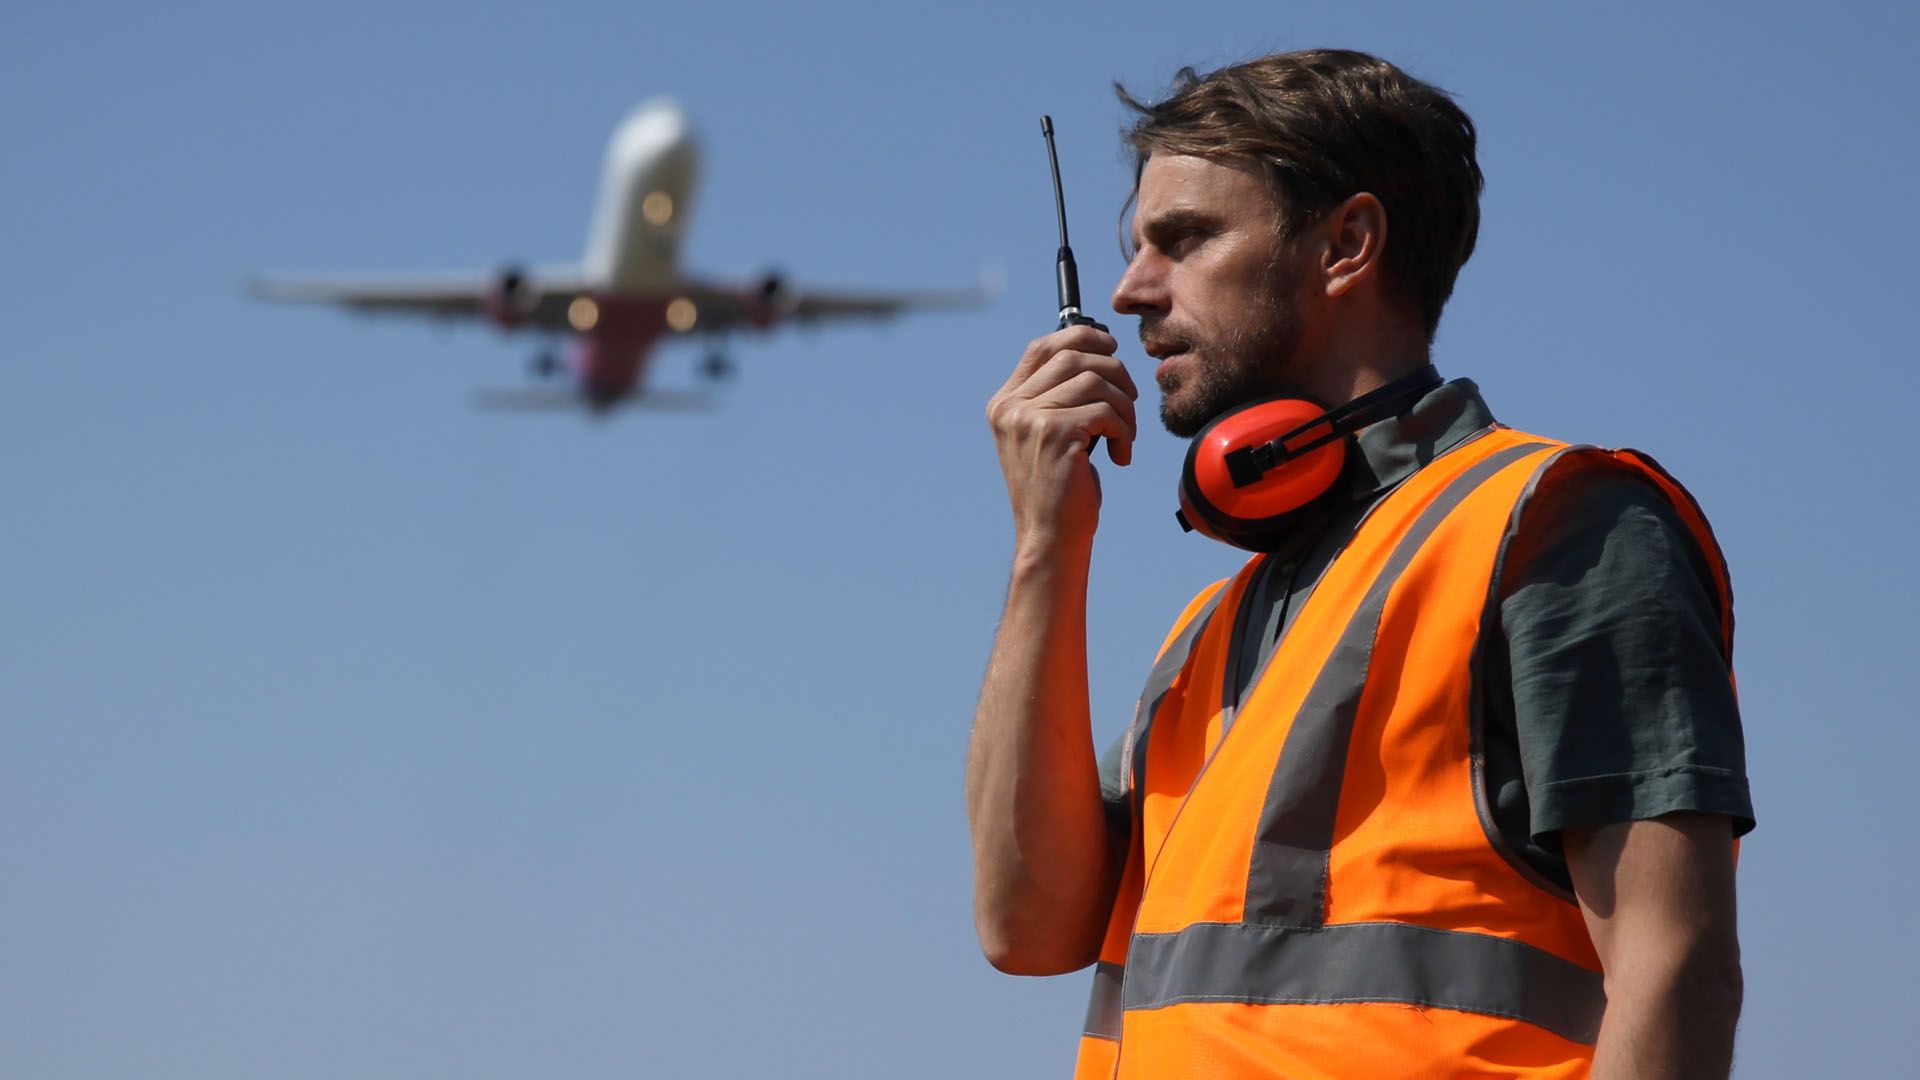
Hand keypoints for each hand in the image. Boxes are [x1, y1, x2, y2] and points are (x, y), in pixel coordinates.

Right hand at [986, 324, 1137, 554]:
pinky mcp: (1055, 433)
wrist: (1050, 538)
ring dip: (1124, 407)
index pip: (1042, 346)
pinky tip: (1120, 456)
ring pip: (1096, 381)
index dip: (1082, 337)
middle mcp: (1010, 407)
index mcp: (1004, 403)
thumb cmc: (1057, 490)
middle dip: (1114, 371)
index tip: (1111, 347)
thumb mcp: (1046, 437)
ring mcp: (1029, 418)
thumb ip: (1056, 398)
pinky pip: (1105, 410)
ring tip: (1125, 436)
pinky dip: (1124, 430)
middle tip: (1129, 401)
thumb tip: (1097, 352)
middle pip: (1074, 355)